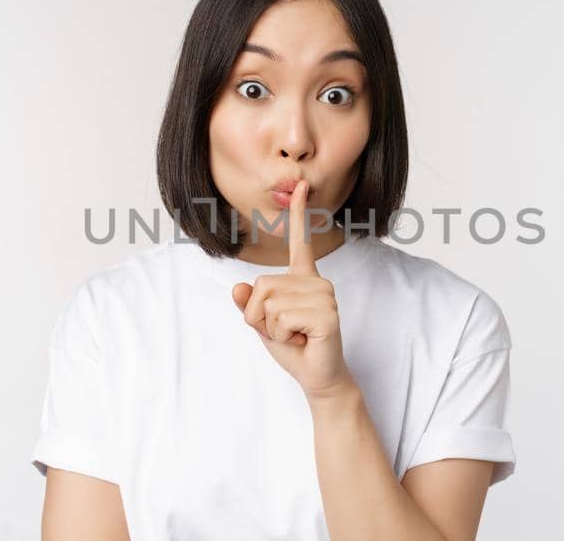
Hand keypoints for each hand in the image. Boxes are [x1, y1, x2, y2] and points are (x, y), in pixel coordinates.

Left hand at [231, 179, 354, 399]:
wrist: (318, 377)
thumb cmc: (294, 348)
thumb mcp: (263, 324)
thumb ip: (250, 305)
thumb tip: (238, 288)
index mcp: (304, 278)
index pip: (300, 242)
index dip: (299, 214)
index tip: (301, 186)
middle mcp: (317, 281)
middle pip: (262, 285)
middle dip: (261, 317)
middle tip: (286, 331)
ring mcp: (324, 296)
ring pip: (269, 304)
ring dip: (272, 329)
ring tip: (295, 336)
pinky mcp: (326, 314)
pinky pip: (280, 319)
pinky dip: (282, 337)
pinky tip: (303, 341)